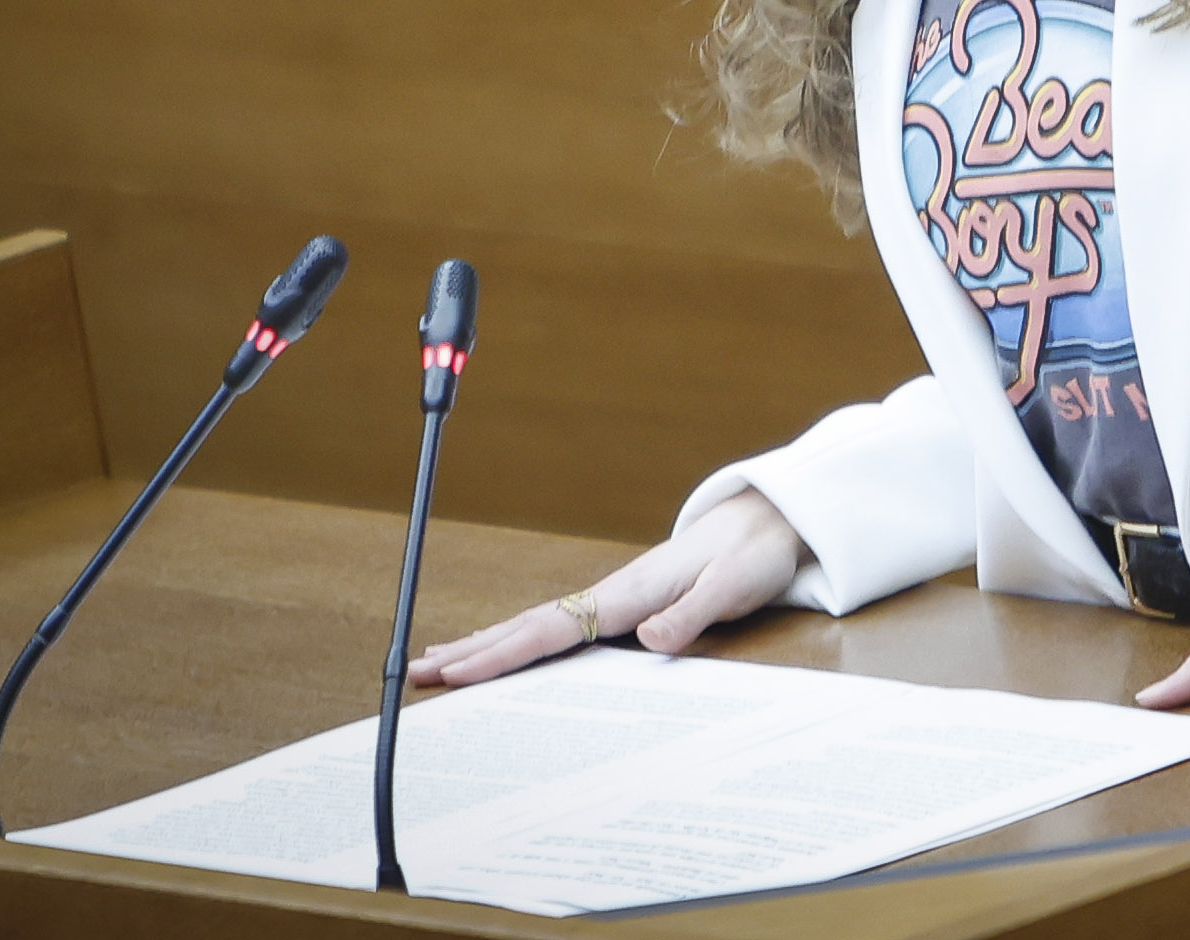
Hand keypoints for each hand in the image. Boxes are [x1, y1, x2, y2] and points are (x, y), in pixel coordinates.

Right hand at [407, 490, 803, 688]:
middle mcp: (615, 591)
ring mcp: (618, 594)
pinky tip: (506, 644)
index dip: (503, 652)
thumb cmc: (752, 553)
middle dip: (474, 650)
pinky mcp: (629, 600)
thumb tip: (649, 642)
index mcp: (631, 591)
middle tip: (417, 672)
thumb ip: (690, 615)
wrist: (772, 518)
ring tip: (441, 661)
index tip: (458, 671)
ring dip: (489, 642)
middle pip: (530, 624)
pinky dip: (523, 636)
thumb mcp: (731, 587)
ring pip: (539, 621)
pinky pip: (563, 623)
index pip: (554, 627)